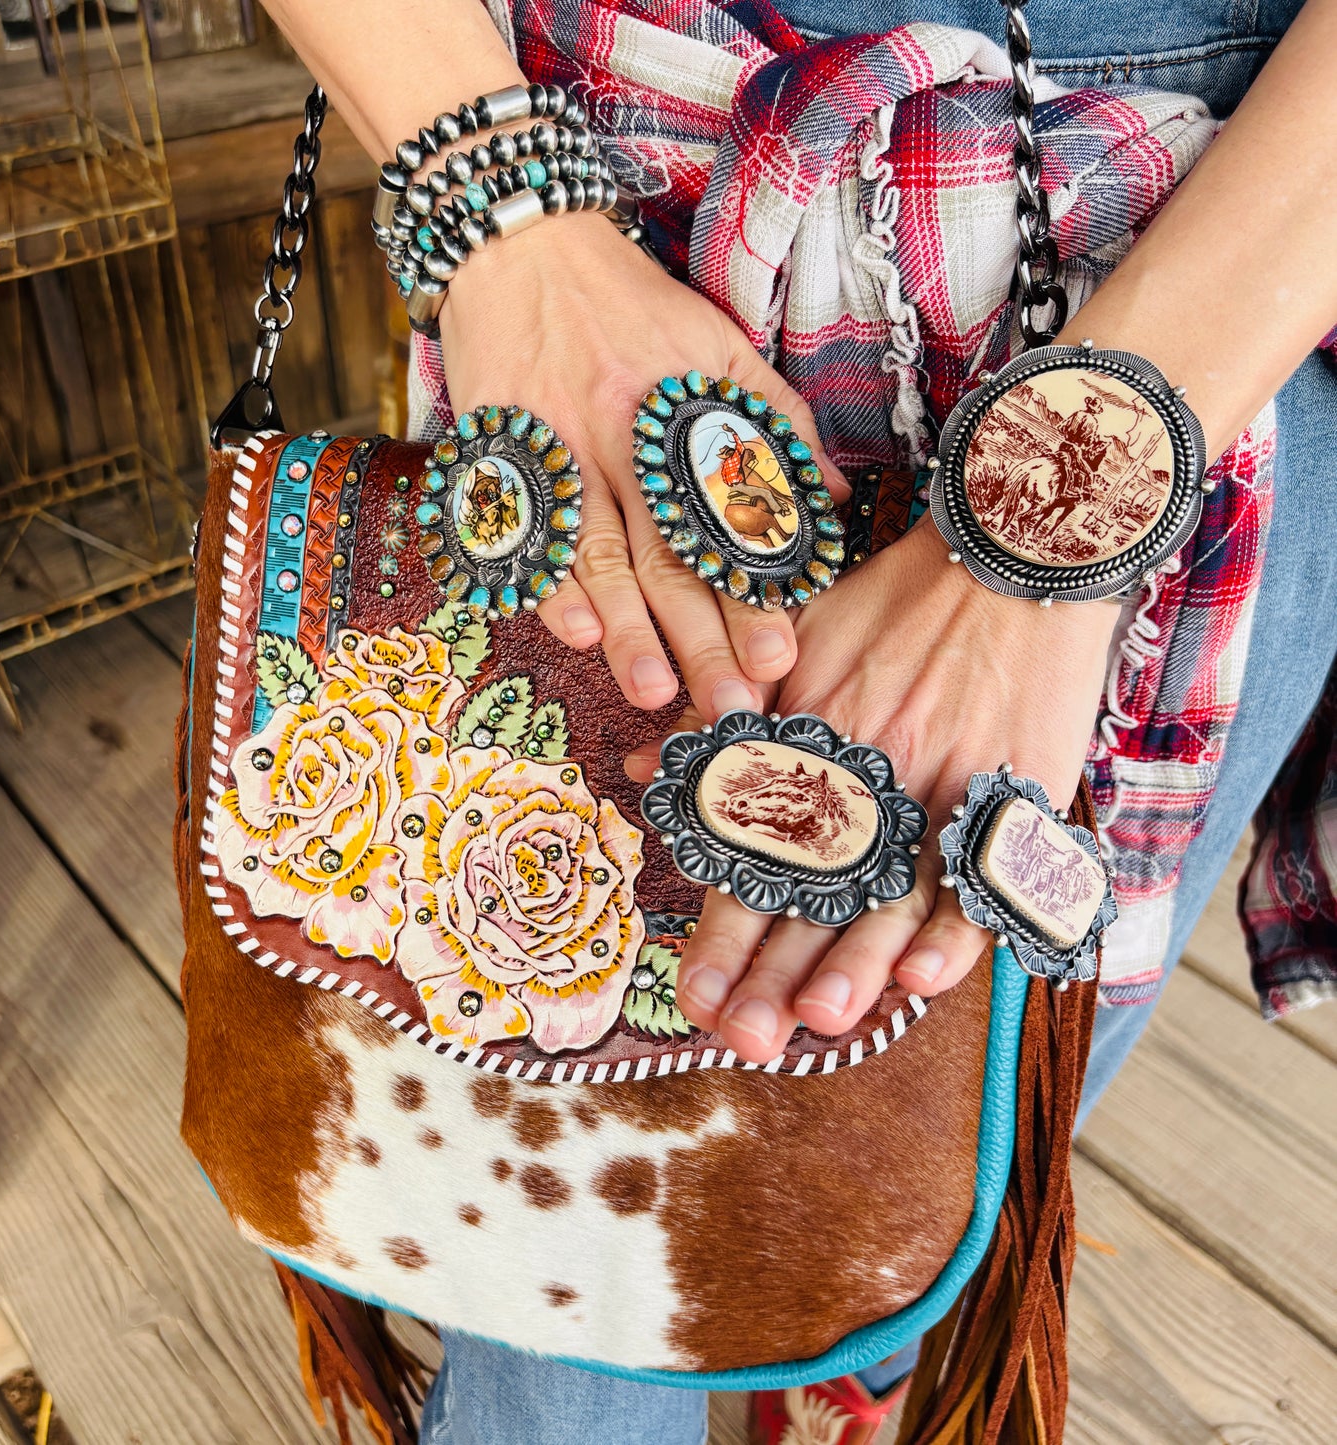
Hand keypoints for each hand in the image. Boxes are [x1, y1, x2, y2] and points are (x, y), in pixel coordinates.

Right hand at [438, 213, 845, 718]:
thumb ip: (773, 418)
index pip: (726, 520)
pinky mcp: (502, 450)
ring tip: (656, 693)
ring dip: (628, 629)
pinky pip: (525, 529)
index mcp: (683, 413)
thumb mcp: (716, 341)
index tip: (780, 655)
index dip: (753, 592)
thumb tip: (826, 496)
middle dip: (702, 637)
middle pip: (669, 553)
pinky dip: (547, 580)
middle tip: (730, 706)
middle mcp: (624, 436)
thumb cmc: (629, 301)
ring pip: (600, 552)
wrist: (519, 239)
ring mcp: (560, 446)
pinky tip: (574, 630)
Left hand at [625, 517, 1119, 1063]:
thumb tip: (642, 772)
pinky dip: (957, 924)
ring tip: (818, 1023)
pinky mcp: (1013, 790)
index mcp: (809, 745)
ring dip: (856, 961)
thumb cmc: (892, 603)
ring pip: (893, 892)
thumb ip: (718, 721)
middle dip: (777, 971)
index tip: (692, 1000)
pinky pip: (982, 872)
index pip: (755, 856)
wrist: (1007, 557)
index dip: (724, 932)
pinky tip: (924, 978)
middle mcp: (868, 774)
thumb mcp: (789, 647)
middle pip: (817, 890)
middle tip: (742, 1039)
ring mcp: (942, 784)